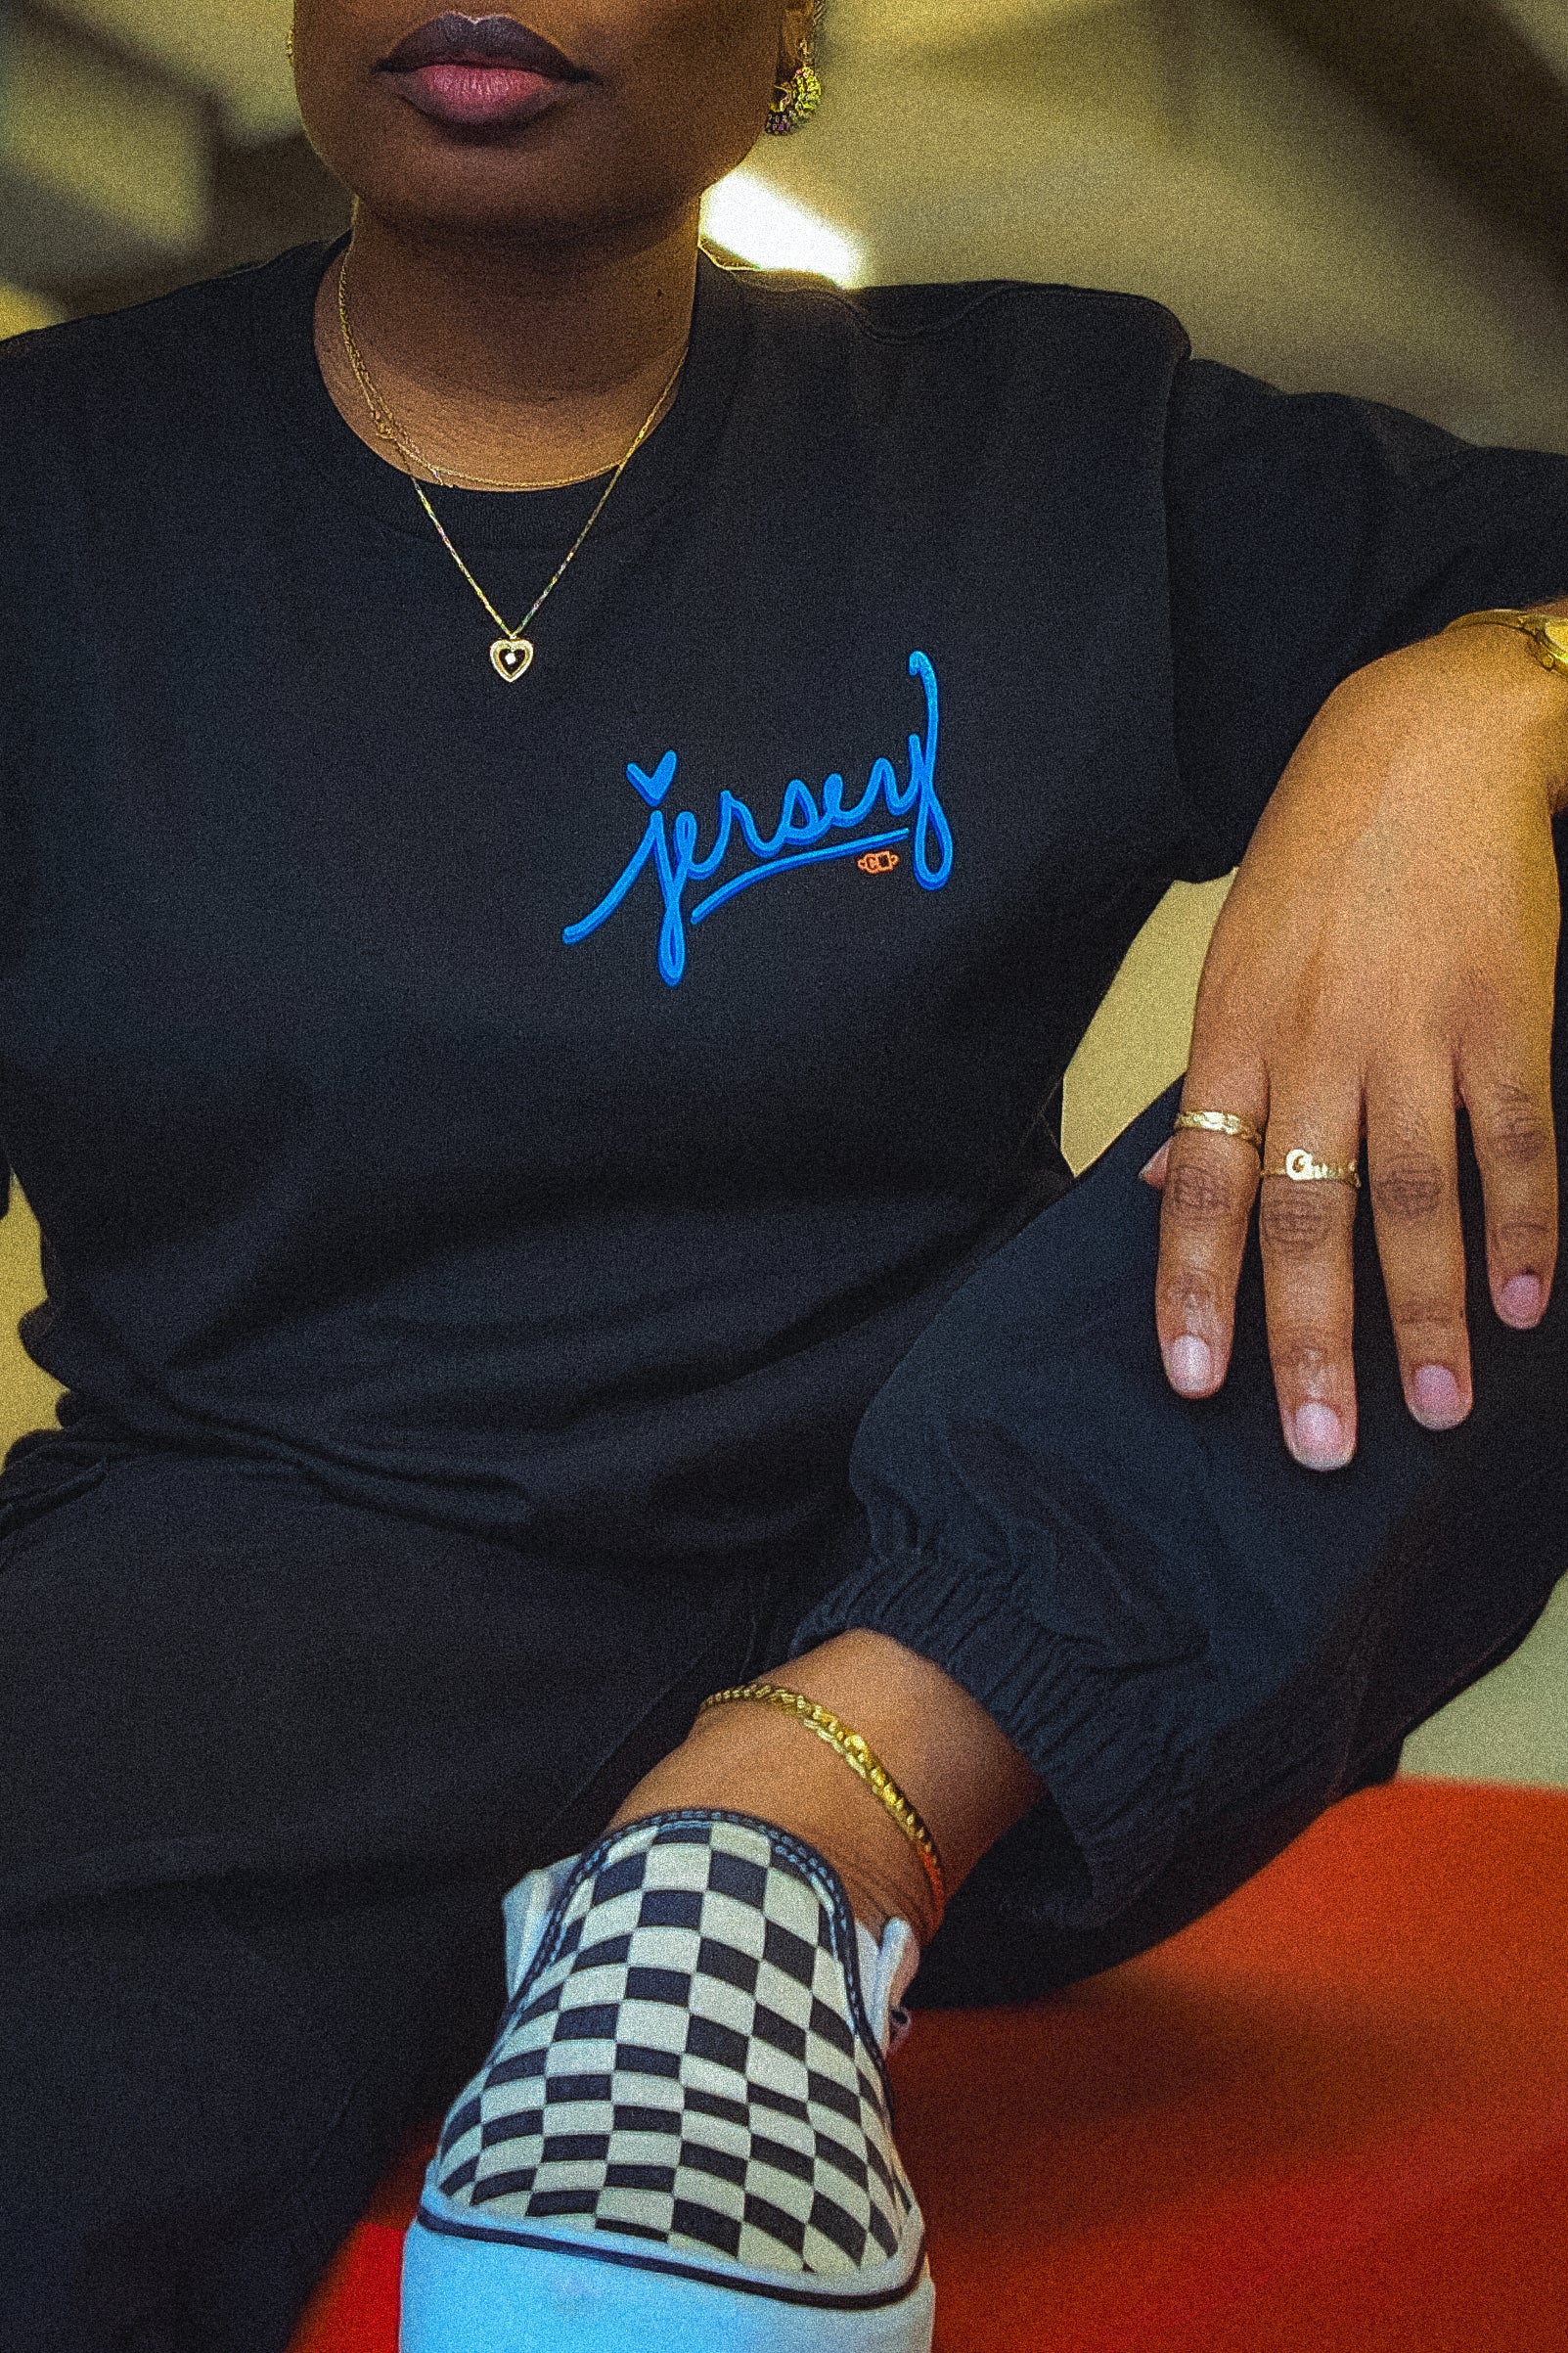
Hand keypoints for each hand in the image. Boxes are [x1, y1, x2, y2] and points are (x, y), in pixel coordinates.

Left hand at [1142, 624, 1565, 1468]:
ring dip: (1428, 1317)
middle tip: (1318, 1449)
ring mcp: (1413, 1032)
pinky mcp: (1505, 1015)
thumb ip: (1209, 1087)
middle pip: (1306, 1216)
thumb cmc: (1322, 859)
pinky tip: (1529, 1305)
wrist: (1430, 737)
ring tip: (1441, 1413)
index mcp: (1232, 1034)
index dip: (1193, 1290)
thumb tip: (1147, 1198)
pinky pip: (1514, 1141)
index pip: (1199, 1187)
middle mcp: (1314, 1044)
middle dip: (1313, 1342)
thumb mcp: (1235, 959)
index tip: (1194, 1384)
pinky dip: (1524, 1228)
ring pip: (1415, 1199)